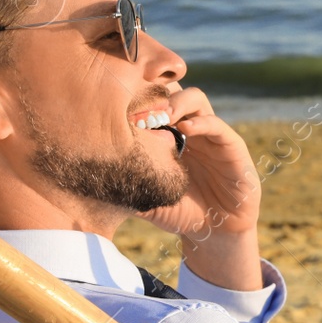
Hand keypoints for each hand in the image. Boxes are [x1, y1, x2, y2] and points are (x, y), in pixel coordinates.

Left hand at [135, 85, 263, 290]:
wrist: (214, 232)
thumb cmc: (179, 212)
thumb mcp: (146, 198)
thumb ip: (125, 186)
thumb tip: (89, 181)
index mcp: (167, 134)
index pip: (151, 102)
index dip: (136, 98)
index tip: (116, 105)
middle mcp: (189, 128)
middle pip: (172, 91)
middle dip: (154, 92)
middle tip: (136, 109)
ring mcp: (211, 134)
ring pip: (195, 98)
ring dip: (176, 102)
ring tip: (160, 117)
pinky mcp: (231, 146)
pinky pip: (217, 125)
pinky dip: (201, 123)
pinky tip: (185, 130)